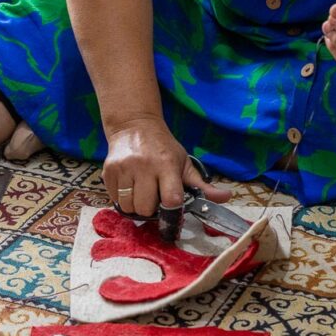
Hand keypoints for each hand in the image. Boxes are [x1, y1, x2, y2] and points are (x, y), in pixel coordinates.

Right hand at [101, 118, 230, 216]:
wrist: (134, 126)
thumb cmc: (163, 148)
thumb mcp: (185, 163)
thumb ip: (202, 185)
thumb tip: (226, 198)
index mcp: (166, 164)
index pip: (170, 199)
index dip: (172, 210)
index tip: (171, 208)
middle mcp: (143, 166)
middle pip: (146, 208)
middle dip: (151, 209)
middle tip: (154, 198)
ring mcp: (123, 168)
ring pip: (128, 207)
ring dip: (135, 206)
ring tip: (142, 193)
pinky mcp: (108, 171)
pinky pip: (115, 200)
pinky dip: (123, 200)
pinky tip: (130, 187)